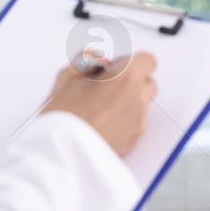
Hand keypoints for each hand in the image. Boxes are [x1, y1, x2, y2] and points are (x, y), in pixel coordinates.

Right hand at [42, 50, 158, 156]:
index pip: (148, 60)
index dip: (131, 62)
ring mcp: (138, 122)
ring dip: (130, 102)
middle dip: (133, 82)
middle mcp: (139, 98)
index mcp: (127, 77)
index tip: (115, 68)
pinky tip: (103, 125)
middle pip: (148, 83)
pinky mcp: (133, 141)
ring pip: (143, 105)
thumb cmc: (64, 113)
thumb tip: (100, 61)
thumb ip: (89, 58)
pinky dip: (125, 122)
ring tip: (102, 108)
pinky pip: (136, 125)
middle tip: (107, 87)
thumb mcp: (68, 74)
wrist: (60, 152)